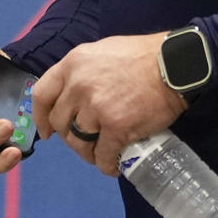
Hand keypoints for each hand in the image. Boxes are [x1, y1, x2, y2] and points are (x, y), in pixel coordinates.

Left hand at [34, 33, 184, 177]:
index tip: (47, 131)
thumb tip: (74, 93)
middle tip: (84, 141)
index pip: (42, 94)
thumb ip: (84, 70)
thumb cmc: (144, 55)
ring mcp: (96, 108)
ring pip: (79, 141)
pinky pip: (103, 154)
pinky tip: (113, 166)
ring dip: (87, 153)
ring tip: (99, 155)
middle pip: (60, 122)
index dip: (40, 117)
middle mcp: (78, 86)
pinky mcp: (116, 127)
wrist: (176, 64)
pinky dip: (106, 164)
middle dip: (69, 136)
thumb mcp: (105, 51)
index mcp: (73, 64)